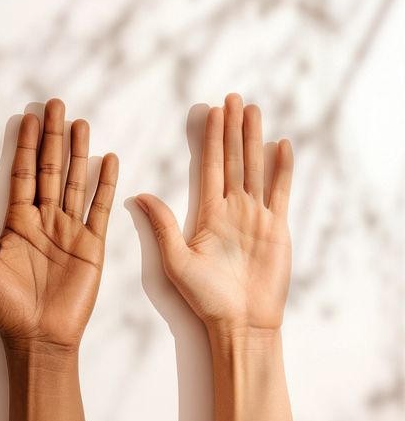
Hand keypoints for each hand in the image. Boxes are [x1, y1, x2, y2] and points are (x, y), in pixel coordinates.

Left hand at [0, 99, 118, 351]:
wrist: (37, 338)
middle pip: (49, 169)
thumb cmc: (4, 306)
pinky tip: (107, 160)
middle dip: (52, 137)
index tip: (27, 117)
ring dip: (77, 152)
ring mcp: (69, 231)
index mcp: (16, 223)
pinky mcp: (92, 245)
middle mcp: (44, 221)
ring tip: (80, 123)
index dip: (24, 146)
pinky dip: (104, 184)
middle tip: (55, 105)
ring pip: (73, 182)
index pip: (22, 174)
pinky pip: (99, 208)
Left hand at [136, 93, 293, 337]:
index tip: (208, 111)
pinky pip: (280, 191)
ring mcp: (256, 216)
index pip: (209, 166)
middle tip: (232, 98)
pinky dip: (282, 168)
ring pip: (255, 168)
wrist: (240, 322)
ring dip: (255, 139)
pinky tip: (282, 145)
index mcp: (206, 213)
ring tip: (254, 110)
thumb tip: (138, 194)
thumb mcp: (176, 260)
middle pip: (233, 159)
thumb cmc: (205, 298)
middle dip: (232, 129)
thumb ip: (162, 224)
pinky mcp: (277, 228)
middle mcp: (231, 209)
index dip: (209, 139)